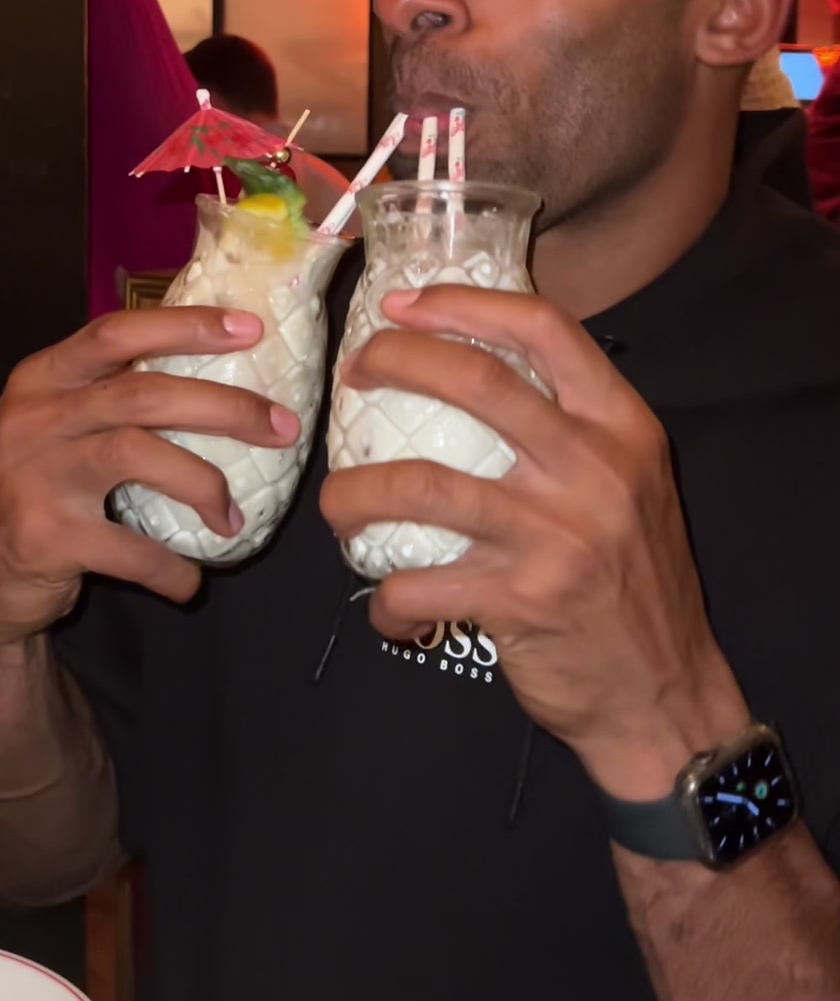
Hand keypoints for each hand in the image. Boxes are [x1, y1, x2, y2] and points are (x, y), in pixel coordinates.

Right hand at [0, 306, 299, 663]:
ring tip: (232, 517)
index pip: (116, 332)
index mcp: (42, 380)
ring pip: (139, 455)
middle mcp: (36, 418)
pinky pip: (132, 548)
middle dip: (224, 407)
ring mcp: (36, 475)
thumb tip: (216, 373)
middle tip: (281, 427)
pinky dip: (170, 568)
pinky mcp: (46, 536)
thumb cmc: (36, 491)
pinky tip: (188, 581)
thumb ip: (108, 396)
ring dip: (205, 485)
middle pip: (144, 392)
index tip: (248, 329)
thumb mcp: (54, 428)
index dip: (185, 325)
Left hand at [320, 287, 747, 799]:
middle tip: (356, 372)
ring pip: (422, 485)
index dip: (465, 305)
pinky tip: (386, 606)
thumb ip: (575, 429)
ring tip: (335, 502)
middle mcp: (593, 470)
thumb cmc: (634, 581)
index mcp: (623, 429)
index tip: (404, 305)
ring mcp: (554, 535)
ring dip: (355, 492)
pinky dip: (386, 599)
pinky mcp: (518, 601)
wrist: (665, 695)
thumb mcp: (632, 484)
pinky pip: (417, 585)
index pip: (546, 330)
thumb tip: (472, 368)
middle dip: (396, 361)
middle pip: (476, 382)